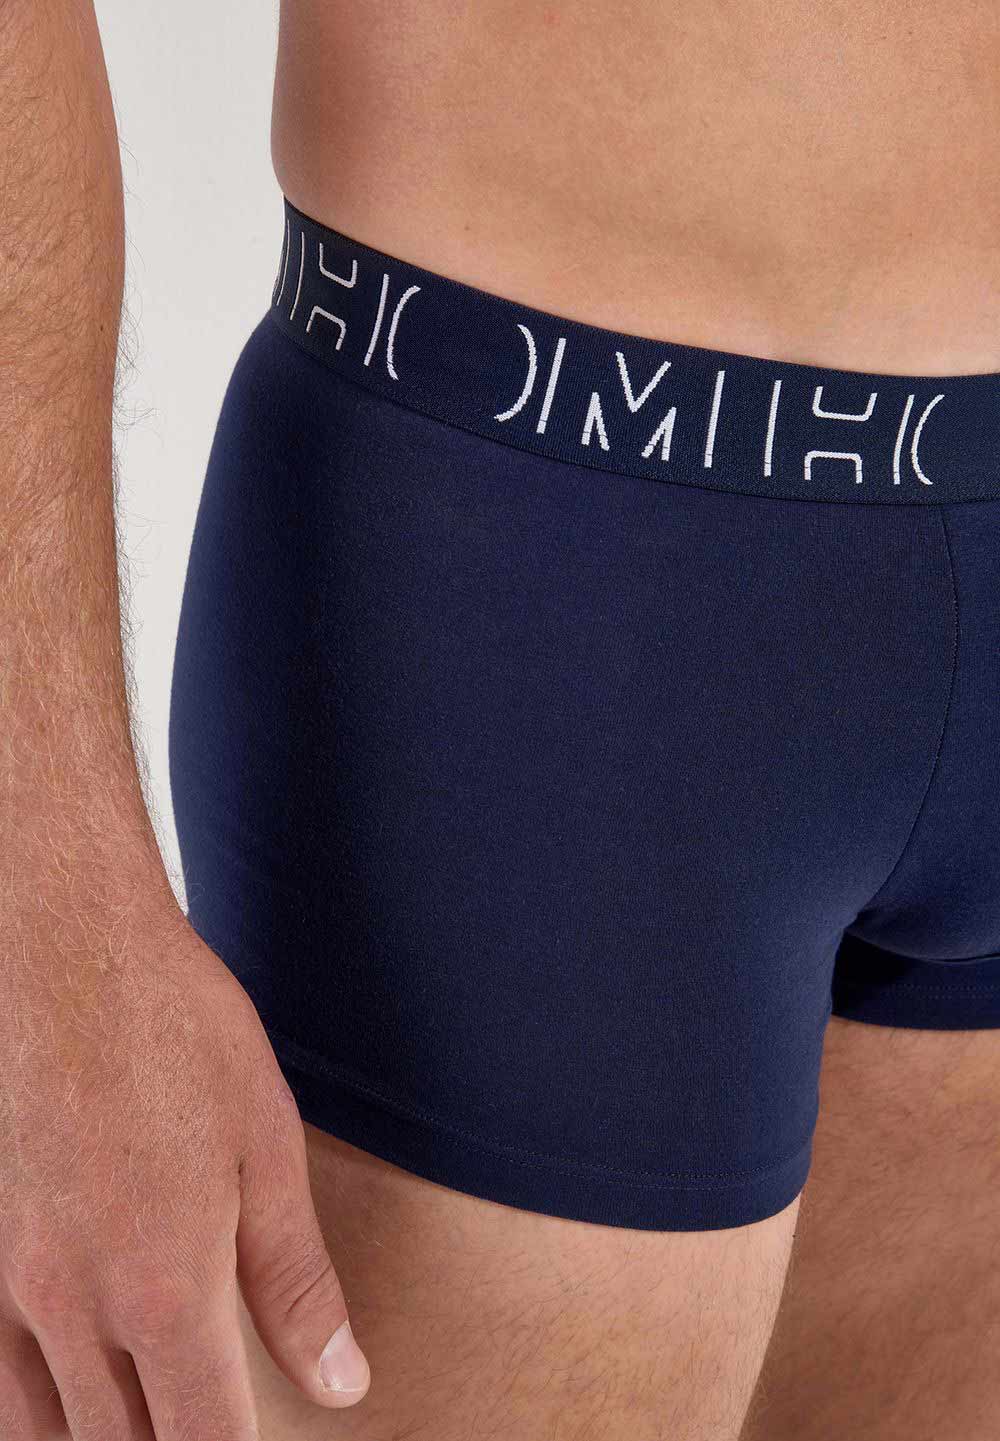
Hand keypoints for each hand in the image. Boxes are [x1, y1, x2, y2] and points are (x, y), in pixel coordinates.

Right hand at [0, 889, 369, 1437]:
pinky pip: (2, 1380)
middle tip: (216, 1426)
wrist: (67, 955)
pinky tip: (76, 1404)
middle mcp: (77, 1308)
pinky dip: (41, 1414)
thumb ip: (296, 1283)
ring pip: (49, 1433)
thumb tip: (340, 1385)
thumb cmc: (176, 1036)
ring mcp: (15, 1286)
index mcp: (165, 1289)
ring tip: (157, 1424)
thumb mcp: (267, 1148)